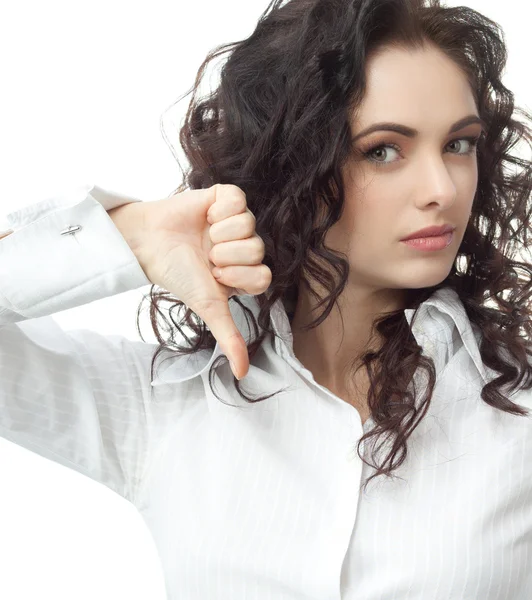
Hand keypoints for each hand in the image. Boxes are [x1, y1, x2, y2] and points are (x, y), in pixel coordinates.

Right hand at [126, 184, 271, 379]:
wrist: (148, 243)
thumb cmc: (177, 275)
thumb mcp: (208, 308)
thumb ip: (229, 337)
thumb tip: (243, 374)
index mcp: (244, 274)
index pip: (264, 276)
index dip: (239, 276)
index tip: (215, 276)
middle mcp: (244, 248)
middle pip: (258, 249)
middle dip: (226, 255)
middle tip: (207, 256)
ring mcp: (237, 222)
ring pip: (249, 225)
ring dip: (220, 234)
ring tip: (203, 237)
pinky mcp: (226, 198)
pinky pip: (238, 200)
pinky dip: (219, 210)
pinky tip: (205, 217)